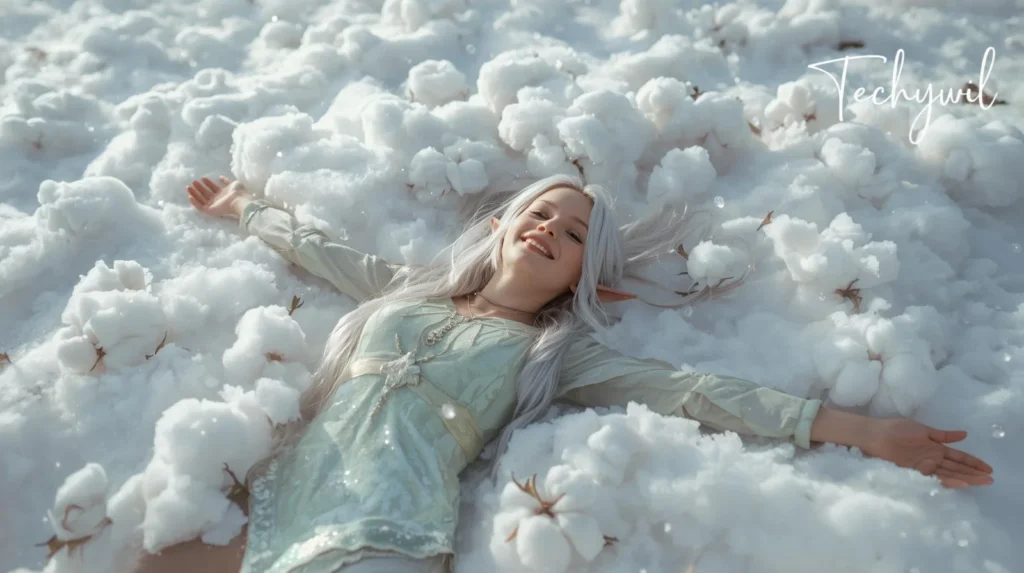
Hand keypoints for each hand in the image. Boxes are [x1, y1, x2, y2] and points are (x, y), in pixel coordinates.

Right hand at [186, 176, 251, 219]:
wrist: (239, 200)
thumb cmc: (238, 192)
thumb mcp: (233, 184)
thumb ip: (226, 181)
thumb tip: (220, 177)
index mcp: (223, 194)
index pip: (213, 188)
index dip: (208, 183)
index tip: (203, 177)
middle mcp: (217, 200)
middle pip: (206, 193)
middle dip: (199, 187)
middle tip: (194, 181)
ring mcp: (213, 205)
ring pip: (201, 199)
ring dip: (194, 193)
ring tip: (189, 186)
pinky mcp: (210, 210)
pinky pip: (200, 207)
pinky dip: (195, 202)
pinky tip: (190, 196)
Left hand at [861, 418, 993, 488]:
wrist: (873, 434)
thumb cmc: (895, 429)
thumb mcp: (923, 430)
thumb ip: (943, 435)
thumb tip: (964, 434)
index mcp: (935, 448)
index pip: (958, 457)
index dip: (973, 462)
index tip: (988, 468)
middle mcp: (931, 459)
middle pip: (956, 468)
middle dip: (973, 473)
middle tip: (990, 479)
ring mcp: (923, 466)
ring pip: (948, 474)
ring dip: (964, 478)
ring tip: (980, 482)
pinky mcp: (913, 472)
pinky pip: (933, 478)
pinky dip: (946, 480)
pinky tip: (959, 483)